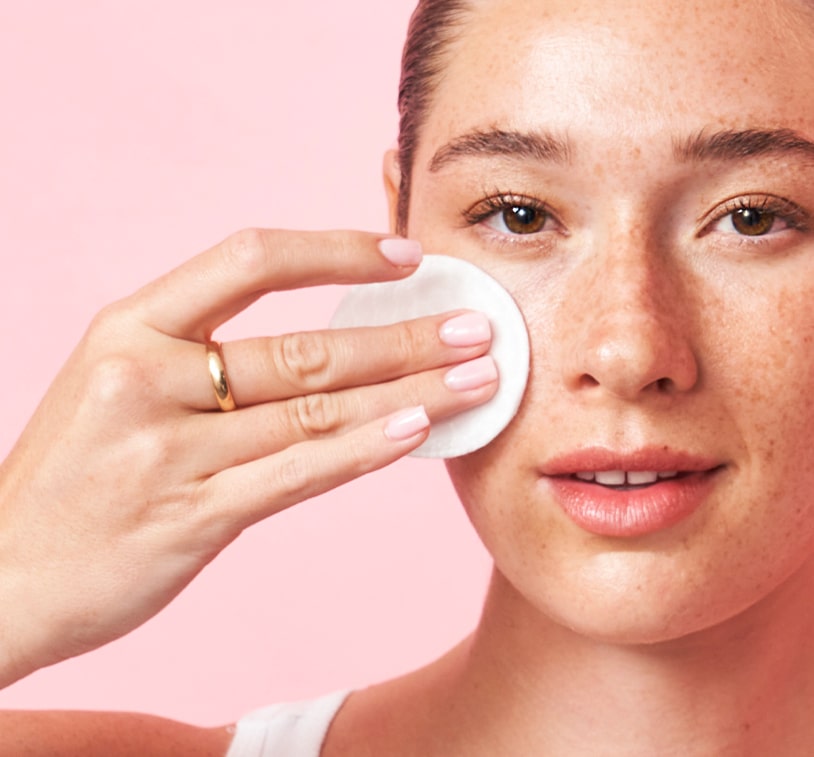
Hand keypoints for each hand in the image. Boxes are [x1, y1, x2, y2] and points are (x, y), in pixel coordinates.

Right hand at [0, 229, 496, 686]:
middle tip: (477, 327)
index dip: (335, 252)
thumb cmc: (76, 475)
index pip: (249, 261)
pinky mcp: (189, 518)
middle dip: (402, 336)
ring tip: (475, 377)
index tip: (403, 257)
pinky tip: (416, 430)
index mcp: (131, 329)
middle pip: (303, 346)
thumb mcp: (119, 388)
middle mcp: (146, 378)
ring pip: (314, 410)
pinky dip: (363, 450)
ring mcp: (166, 451)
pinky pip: (296, 473)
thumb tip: (326, 348)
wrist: (4, 575)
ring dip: (407, 391)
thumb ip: (204, 359)